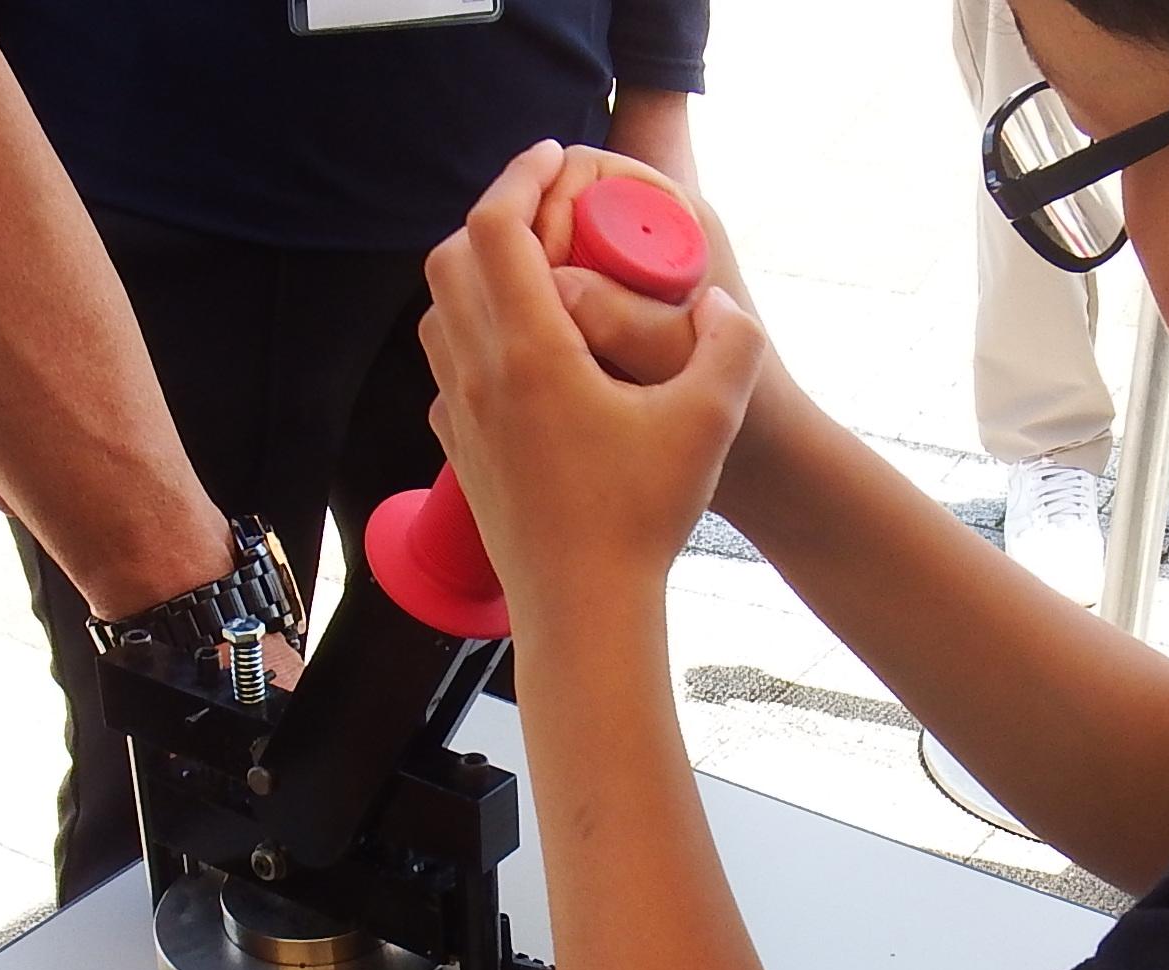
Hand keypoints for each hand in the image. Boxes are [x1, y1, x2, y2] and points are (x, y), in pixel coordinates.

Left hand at [416, 143, 768, 623]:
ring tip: (530, 271)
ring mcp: (460, 414)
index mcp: (530, 351)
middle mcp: (480, 373)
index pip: (495, 228)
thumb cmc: (641, 518)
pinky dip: (468, 336)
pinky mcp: (459, 451)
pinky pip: (444, 370)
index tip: (555, 160)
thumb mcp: (711, 422)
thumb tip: (721, 303)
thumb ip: (730, 345)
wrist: (582, 609)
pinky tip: (513, 352)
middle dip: (492, 218)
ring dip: (474, 276)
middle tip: (545, 210)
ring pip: (438, 312)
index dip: (521, 177)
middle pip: (450, 258)